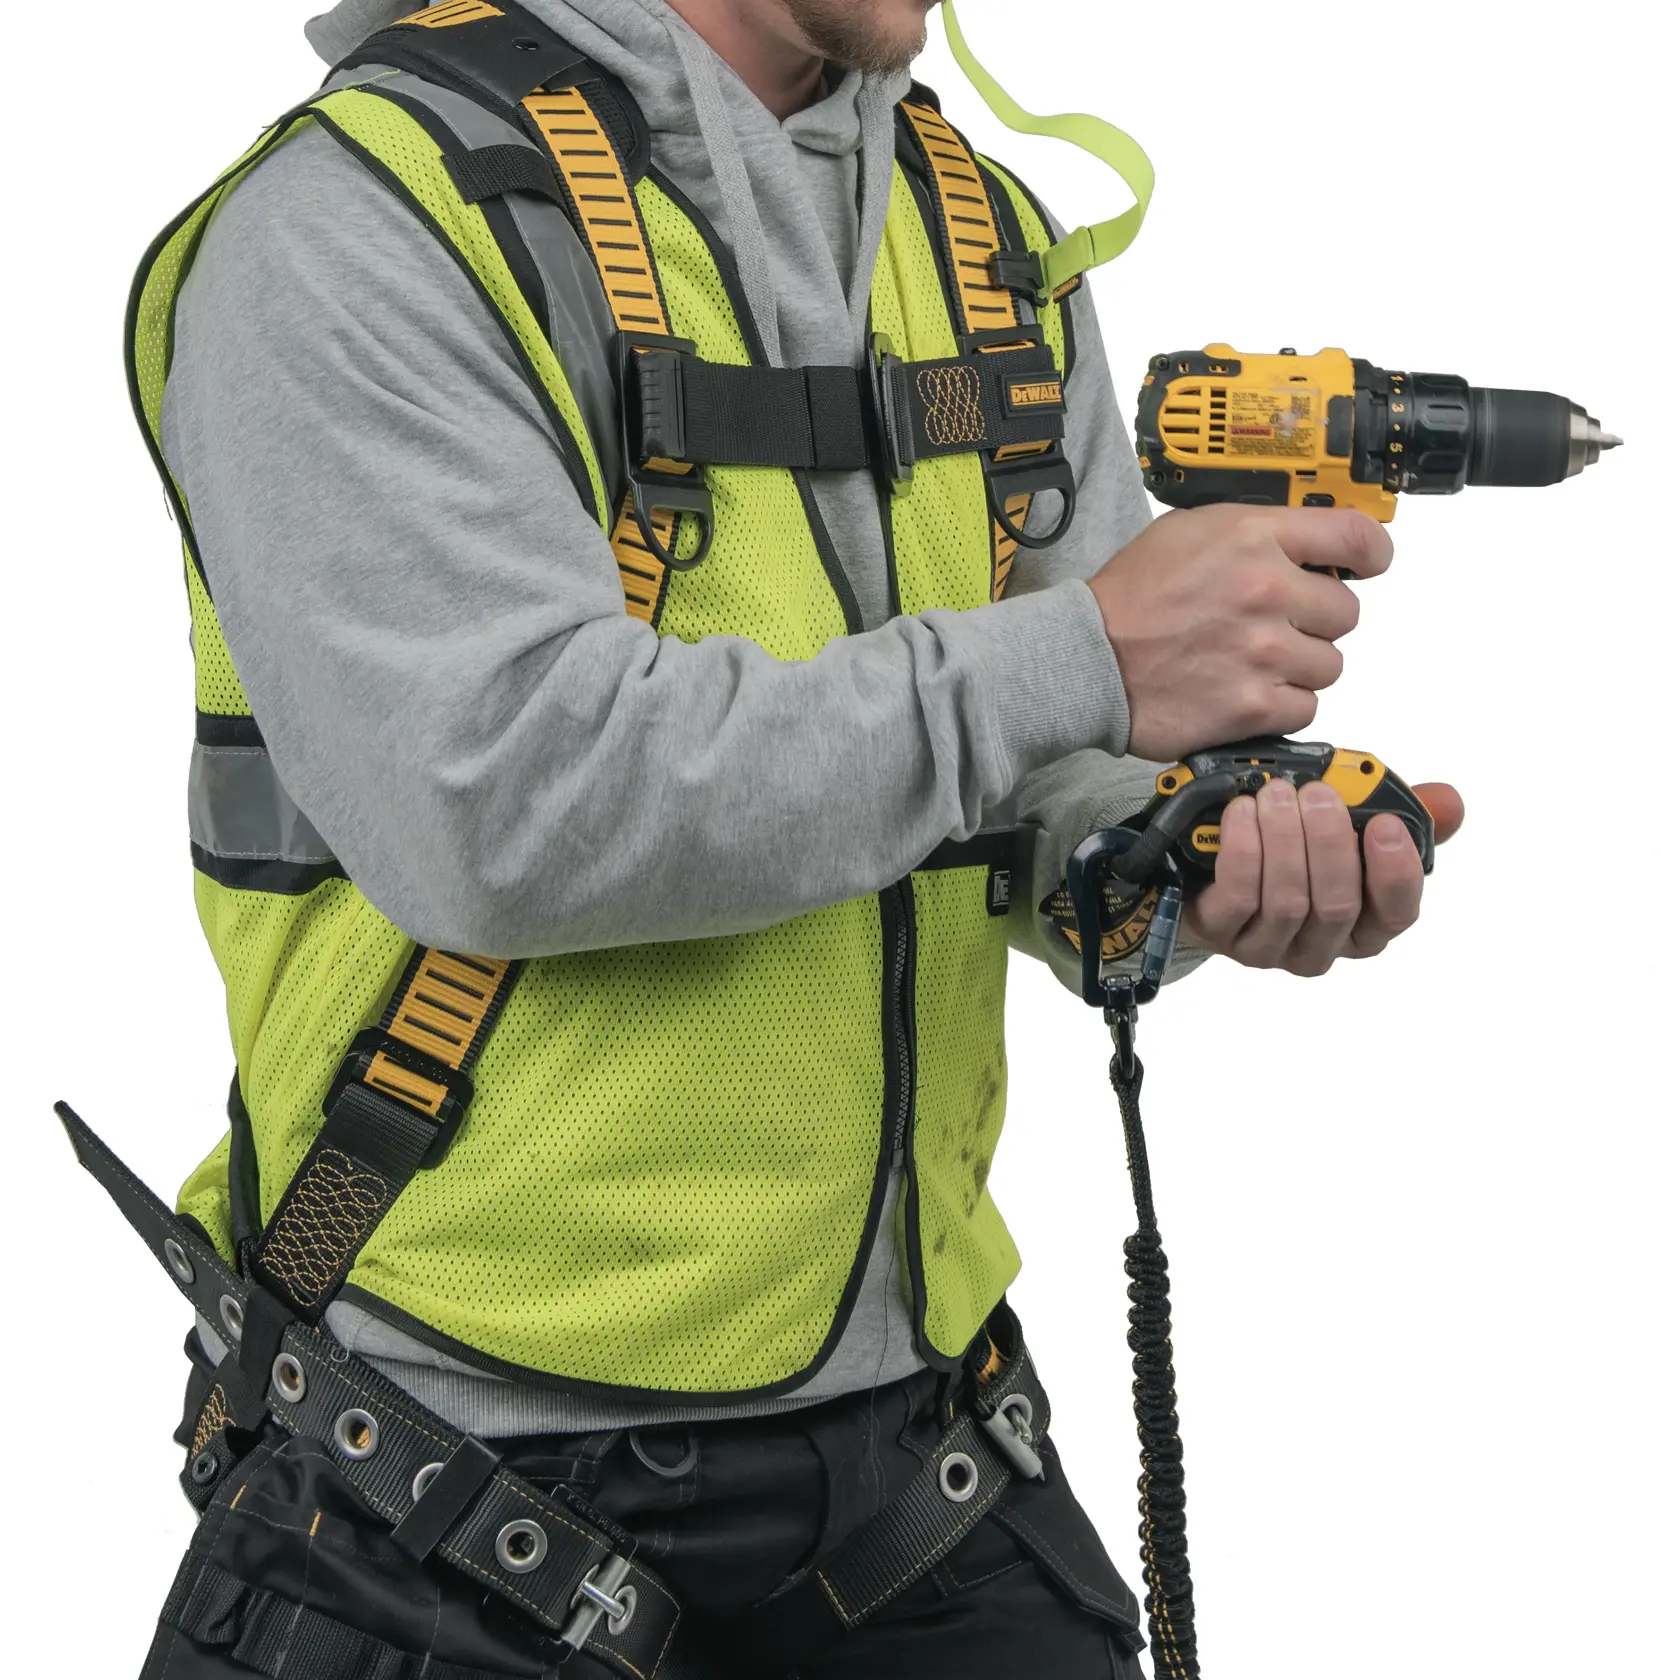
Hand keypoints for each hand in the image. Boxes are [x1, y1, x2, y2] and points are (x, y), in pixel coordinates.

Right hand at [1088, 505, 1391, 761]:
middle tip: (1274, 626)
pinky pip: (1306, 708)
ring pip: (1330, 664)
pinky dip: (1282, 705)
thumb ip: (1256, 533)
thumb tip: (1308, 543)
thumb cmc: (1130, 598)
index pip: (1356, 537)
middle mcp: (1266, 591)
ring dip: (1299, 667)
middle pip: (1346, 612)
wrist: (1086, 659)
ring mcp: (1263, 653)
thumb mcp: (1189, 531)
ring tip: (1253, 662)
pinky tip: (1246, 691)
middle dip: (1315, 621)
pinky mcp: (1253, 706)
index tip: (1367, 565)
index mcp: (1254, 538)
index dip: (1371, 554)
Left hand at [1183, 779, 1464, 974]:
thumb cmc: (1293, 850)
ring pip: (1288, 901)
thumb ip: (1402, 815)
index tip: (1385, 824)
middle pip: (1337, 905)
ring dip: (1285, 839)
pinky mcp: (1221, 934)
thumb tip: (1448, 803)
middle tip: (1320, 793)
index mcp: (1363, 926)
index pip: (1396, 914)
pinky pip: (1239, 895)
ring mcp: (1268, 948)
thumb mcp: (1351, 827)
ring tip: (1277, 792)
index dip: (1396, 872)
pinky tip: (1243, 812)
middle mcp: (1320, 947)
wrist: (1211, 872)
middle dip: (1330, 843)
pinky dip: (1245, 848)